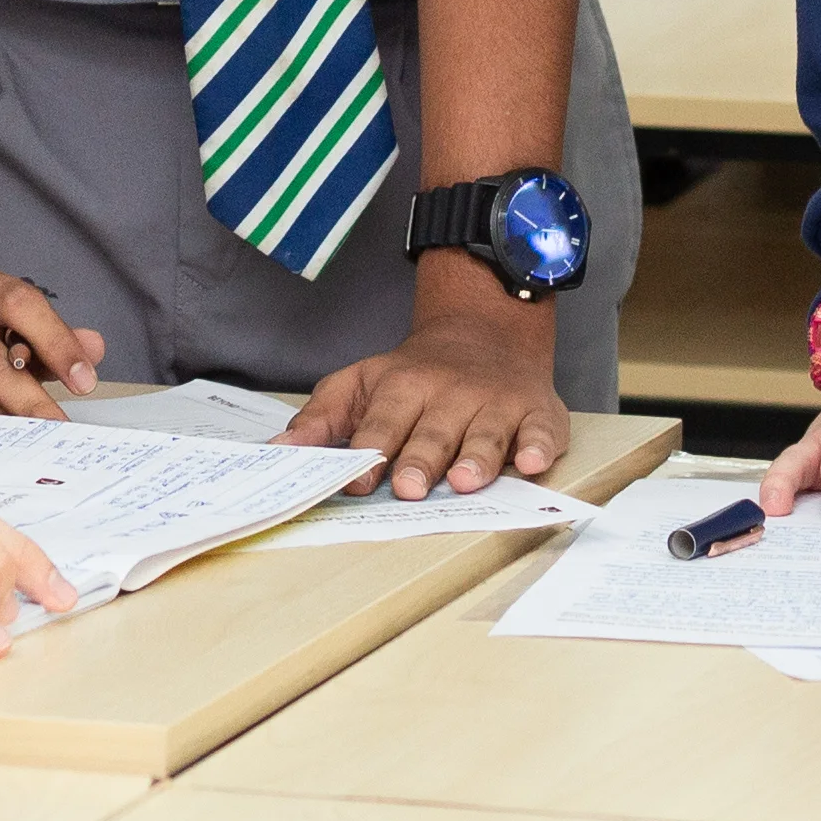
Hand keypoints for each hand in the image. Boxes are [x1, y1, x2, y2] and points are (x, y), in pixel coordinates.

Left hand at [285, 299, 566, 493]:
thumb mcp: (361, 382)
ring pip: (486, 433)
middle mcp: (450, 394)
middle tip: (409, 488)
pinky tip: (533, 461)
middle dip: (421, 459)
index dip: (370, 451)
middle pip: (433, 431)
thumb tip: (278, 450)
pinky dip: (539, 445)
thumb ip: (321, 417)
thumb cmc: (416, 375)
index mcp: (403, 387)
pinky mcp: (537, 412)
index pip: (382, 423)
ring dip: (476, 456)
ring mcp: (495, 402)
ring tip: (464, 480)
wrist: (486, 332)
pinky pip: (542, 430)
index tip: (357, 479)